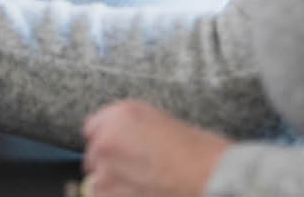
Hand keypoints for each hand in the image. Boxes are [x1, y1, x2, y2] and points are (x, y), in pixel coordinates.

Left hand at [79, 100, 231, 196]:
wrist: (210, 176)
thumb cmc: (198, 151)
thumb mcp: (163, 121)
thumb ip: (133, 126)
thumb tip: (123, 137)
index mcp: (121, 115)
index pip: (93, 127)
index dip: (109, 139)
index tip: (116, 149)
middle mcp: (107, 139)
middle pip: (94, 154)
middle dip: (110, 162)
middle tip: (135, 169)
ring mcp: (106, 170)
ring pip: (98, 179)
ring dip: (114, 183)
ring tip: (142, 185)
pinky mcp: (109, 196)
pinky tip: (142, 194)